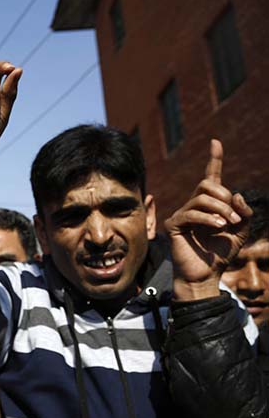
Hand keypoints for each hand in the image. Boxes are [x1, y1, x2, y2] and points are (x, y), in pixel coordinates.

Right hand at [165, 140, 251, 300]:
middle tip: (234, 219)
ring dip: (220, 210)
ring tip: (226, 225)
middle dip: (224, 198)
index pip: (211, 177)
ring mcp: (182, 214)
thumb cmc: (220, 254)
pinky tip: (217, 227)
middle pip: (207, 185)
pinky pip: (191, 213)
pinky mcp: (173, 224)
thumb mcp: (241, 231)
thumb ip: (243, 212)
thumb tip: (237, 195)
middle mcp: (194, 205)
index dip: (214, 159)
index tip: (216, 142)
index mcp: (210, 205)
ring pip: (201, 198)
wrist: (206, 275)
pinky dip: (207, 219)